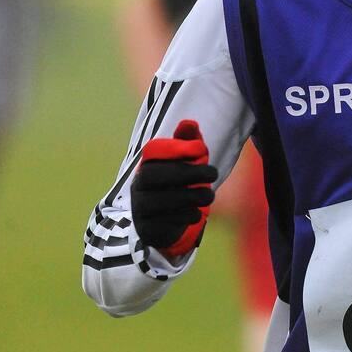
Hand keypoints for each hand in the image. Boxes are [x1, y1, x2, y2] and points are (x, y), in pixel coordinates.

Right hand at [131, 120, 217, 257]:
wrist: (161, 225)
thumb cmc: (176, 187)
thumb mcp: (183, 165)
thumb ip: (186, 144)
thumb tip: (189, 123)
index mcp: (146, 166)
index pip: (154, 152)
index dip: (176, 149)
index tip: (201, 150)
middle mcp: (138, 186)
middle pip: (158, 175)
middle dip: (190, 172)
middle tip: (213, 173)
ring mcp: (141, 209)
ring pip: (166, 200)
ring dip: (195, 196)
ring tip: (209, 195)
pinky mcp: (149, 228)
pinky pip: (170, 220)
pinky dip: (189, 215)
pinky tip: (196, 213)